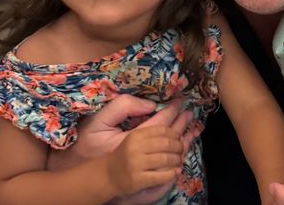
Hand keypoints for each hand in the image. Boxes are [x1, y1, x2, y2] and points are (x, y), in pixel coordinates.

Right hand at [47, 95, 191, 170]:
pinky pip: (163, 175)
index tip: (182, 103)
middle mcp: (136, 150)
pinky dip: (172, 172)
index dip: (173, 112)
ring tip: (184, 146)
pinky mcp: (139, 181)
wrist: (93, 175)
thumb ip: (124, 107)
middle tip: (190, 123)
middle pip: (169, 140)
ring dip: (180, 153)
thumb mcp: (102, 121)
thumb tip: (150, 106)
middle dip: (182, 132)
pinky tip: (177, 167)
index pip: (159, 123)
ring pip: (169, 158)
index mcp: (131, 135)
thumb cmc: (96, 146)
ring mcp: (138, 167)